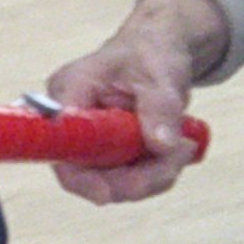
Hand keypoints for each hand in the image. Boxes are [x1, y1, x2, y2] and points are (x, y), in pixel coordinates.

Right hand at [41, 0, 220, 203]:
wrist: (157, 50)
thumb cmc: (151, 52)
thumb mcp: (160, 75)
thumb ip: (160, 109)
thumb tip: (162, 146)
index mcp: (69, 92)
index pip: (60, 146)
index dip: (80, 177)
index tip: (108, 193)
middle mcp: (70, 121)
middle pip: (86, 173)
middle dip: (134, 179)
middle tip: (177, 157)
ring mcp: (88, 140)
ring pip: (111, 181)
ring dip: (153, 175)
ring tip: (183, 147)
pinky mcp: (106, 152)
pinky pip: (127, 177)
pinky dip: (155, 172)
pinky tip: (176, 149)